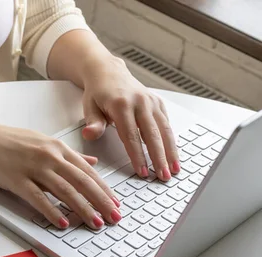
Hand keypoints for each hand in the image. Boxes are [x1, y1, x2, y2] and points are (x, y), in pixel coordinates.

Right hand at [0, 123, 121, 228]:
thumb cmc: (6, 141)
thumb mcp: (42, 142)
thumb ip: (67, 155)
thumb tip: (91, 162)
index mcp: (56, 147)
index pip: (88, 171)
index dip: (104, 189)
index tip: (116, 203)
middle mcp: (48, 156)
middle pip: (82, 181)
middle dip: (101, 201)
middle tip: (115, 217)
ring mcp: (32, 167)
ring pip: (65, 190)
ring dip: (83, 208)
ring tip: (95, 223)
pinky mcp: (15, 178)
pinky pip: (38, 197)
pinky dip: (52, 211)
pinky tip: (62, 222)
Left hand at [81, 57, 179, 180]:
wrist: (108, 71)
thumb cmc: (97, 93)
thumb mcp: (89, 107)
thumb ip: (93, 123)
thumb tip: (89, 135)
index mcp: (121, 104)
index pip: (130, 136)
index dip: (138, 155)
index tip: (143, 172)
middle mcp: (140, 101)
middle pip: (152, 134)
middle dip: (159, 158)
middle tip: (164, 176)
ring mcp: (151, 101)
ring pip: (164, 130)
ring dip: (170, 151)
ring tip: (174, 170)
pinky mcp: (158, 102)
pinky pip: (166, 124)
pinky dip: (171, 140)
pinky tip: (174, 155)